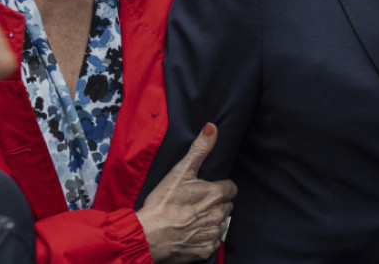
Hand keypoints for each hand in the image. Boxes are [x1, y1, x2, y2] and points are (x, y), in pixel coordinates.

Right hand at [137, 123, 237, 263]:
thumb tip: (212, 127)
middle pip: (227, 206)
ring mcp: (212, 234)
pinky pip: (214, 242)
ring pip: (221, 224)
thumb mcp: (180, 171)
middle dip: (216, 204)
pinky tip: (191, 233)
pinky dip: (205, 238)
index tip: (207, 190)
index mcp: (216, 194)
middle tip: (197, 204)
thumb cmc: (162, 203)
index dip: (220, 188)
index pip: (231, 188)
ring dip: (212, 221)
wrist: (147, 235)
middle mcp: (218, 215)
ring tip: (193, 219)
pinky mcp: (206, 250)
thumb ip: (199, 149)